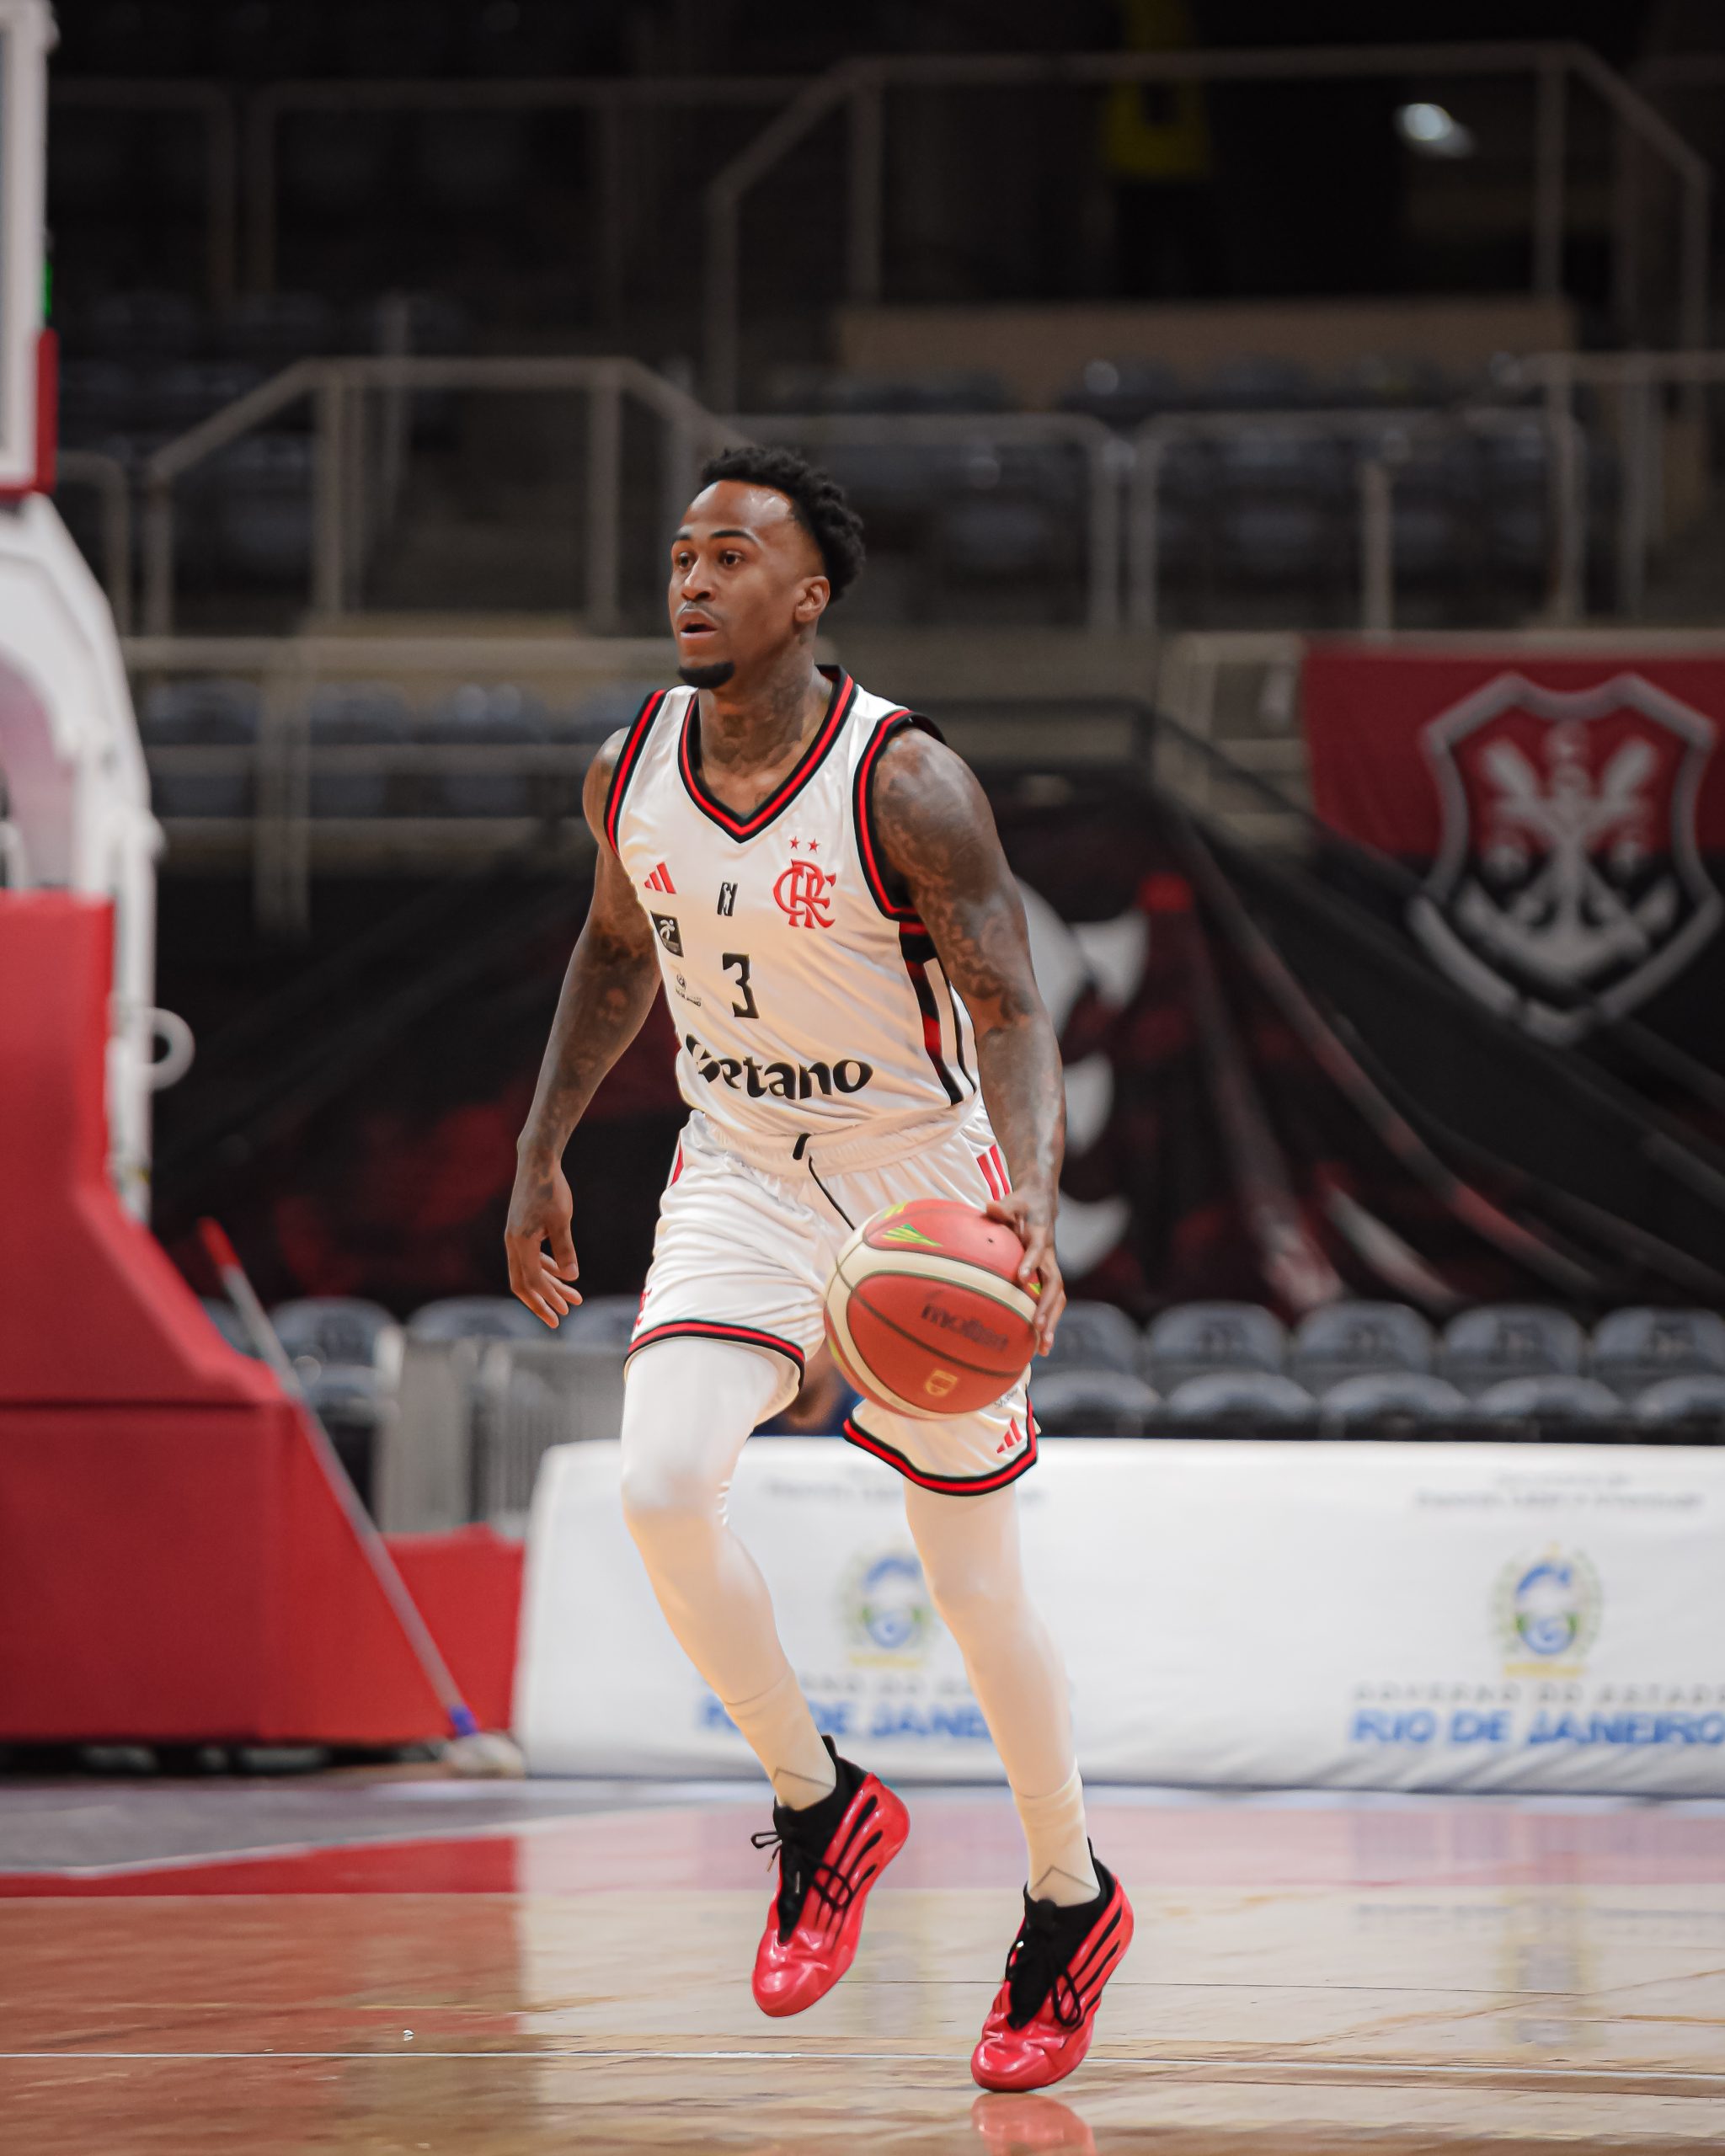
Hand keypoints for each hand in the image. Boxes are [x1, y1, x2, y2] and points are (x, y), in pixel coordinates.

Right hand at [504, 1152, 581, 1327]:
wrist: (537, 1162)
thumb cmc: (550, 1189)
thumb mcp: (561, 1220)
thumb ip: (565, 1249)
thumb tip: (571, 1277)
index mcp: (520, 1243)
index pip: (533, 1280)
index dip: (548, 1298)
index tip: (563, 1313)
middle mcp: (513, 1243)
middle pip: (525, 1283)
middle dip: (543, 1301)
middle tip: (561, 1318)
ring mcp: (516, 1237)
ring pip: (530, 1270)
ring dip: (550, 1285)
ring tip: (574, 1298)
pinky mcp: (523, 1231)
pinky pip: (532, 1257)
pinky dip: (547, 1268)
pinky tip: (562, 1274)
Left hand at [984, 1185, 1064, 1356]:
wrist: (1041, 1205)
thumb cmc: (1021, 1205)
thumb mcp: (1012, 1202)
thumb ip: (1002, 1208)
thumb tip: (989, 1207)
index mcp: (1039, 1237)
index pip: (1037, 1250)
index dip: (1030, 1263)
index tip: (1021, 1278)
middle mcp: (1049, 1257)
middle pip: (1054, 1284)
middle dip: (1047, 1306)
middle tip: (1038, 1326)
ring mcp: (1050, 1270)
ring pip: (1057, 1298)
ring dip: (1052, 1322)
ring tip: (1044, 1347)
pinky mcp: (1048, 1279)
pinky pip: (1052, 1303)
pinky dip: (1048, 1324)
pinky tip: (1040, 1347)